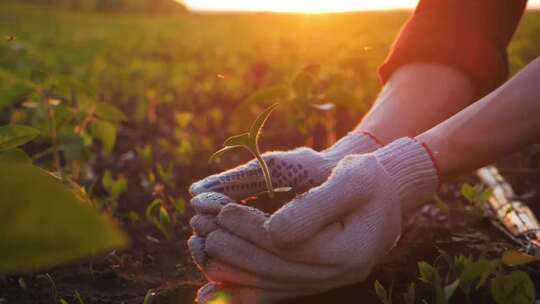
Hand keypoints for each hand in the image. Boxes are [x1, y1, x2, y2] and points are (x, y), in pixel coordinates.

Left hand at [188, 138, 437, 302]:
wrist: (382, 198)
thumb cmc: (367, 180)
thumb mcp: (353, 179)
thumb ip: (316, 205)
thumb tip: (273, 231)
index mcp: (349, 250)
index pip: (287, 243)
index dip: (250, 227)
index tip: (222, 210)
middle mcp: (336, 275)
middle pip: (272, 267)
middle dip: (231, 246)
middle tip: (199, 227)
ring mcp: (323, 283)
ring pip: (267, 284)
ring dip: (229, 268)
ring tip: (198, 247)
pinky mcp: (310, 282)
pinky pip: (272, 295)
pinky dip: (240, 294)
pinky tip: (210, 295)